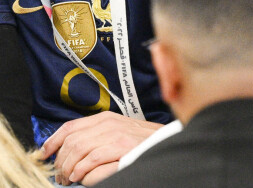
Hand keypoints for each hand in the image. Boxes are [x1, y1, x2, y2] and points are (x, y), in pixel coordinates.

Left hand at [41, 112, 162, 185]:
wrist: (163, 144)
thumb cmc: (138, 142)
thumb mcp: (116, 131)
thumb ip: (95, 135)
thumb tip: (67, 147)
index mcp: (106, 118)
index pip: (71, 127)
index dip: (53, 141)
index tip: (44, 154)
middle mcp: (109, 124)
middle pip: (72, 142)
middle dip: (61, 162)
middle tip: (61, 176)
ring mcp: (116, 137)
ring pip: (79, 152)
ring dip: (69, 170)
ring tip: (70, 179)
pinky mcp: (122, 150)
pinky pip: (92, 162)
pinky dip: (83, 173)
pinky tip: (82, 178)